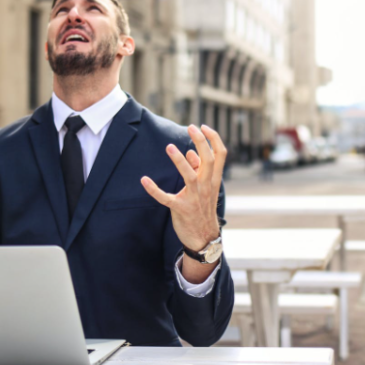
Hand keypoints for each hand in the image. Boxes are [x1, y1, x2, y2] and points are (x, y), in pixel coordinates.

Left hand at [141, 124, 225, 251]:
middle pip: (208, 160)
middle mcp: (206, 186)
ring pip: (189, 176)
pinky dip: (154, 189)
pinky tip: (144, 180)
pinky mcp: (181, 209)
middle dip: (201, 142)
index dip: (213, 139)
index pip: (220, 155)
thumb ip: (199, 170)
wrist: (204, 237)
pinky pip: (166, 198)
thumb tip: (190, 152)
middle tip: (191, 127)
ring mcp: (194, 198)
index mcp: (214, 180)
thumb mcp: (206, 189)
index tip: (203, 127)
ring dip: (179, 161)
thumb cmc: (202, 208)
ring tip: (169, 147)